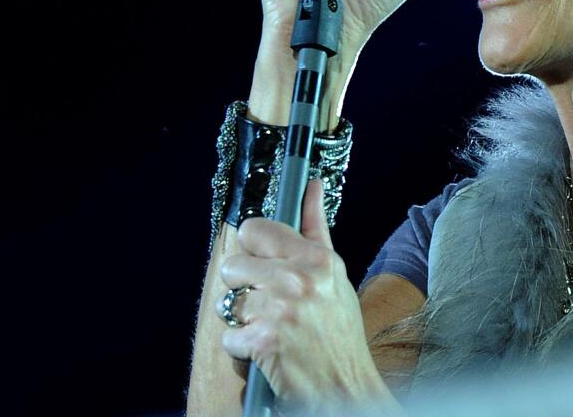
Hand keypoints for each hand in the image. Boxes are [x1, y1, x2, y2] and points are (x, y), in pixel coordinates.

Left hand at [220, 180, 385, 408]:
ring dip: (243, 319)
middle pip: (233, 264)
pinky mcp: (263, 340)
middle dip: (244, 286)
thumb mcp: (335, 275)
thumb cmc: (338, 332)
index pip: (256, 228)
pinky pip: (229, 334)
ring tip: (270, 327)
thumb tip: (312, 186)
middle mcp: (298, 279)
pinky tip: (266, 349)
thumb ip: (316, 229)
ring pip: (229, 301)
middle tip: (268, 302)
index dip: (253, 246)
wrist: (343, 385)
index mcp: (317, 258)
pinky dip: (242, 347)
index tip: (261, 259)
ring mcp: (279, 310)